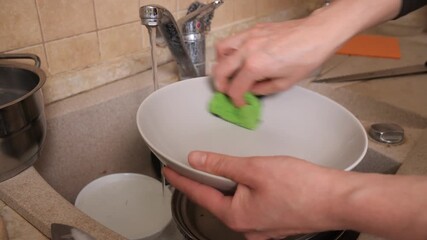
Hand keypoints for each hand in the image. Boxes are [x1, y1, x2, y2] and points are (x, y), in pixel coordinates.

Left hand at [164, 151, 345, 239]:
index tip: (170, 171)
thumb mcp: (254, 168)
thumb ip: (221, 165)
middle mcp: (247, 226)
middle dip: (207, 182)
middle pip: (218, 200)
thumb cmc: (301, 187)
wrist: (336, 200)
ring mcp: (262, 227)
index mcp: (236, 216)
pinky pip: (251, 205)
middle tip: (195, 166)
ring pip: (236, 202)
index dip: (182, 180)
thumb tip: (197, 160)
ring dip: (229, 186)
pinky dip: (245, 191)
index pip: (200, 195)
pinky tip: (251, 180)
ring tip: (224, 170)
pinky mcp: (275, 222)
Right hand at [213, 18, 337, 106]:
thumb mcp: (285, 83)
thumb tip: (252, 91)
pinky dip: (230, 50)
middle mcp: (247, 50)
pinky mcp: (253, 29)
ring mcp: (248, 37)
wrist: (317, 33)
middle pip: (220, 70)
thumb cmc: (307, 56)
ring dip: (220, 63)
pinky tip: (239, 57)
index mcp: (255, 66)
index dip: (236, 100)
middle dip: (220, 84)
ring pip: (221, 50)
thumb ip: (263, 89)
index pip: (235, 88)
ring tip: (228, 71)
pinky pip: (232, 39)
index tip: (240, 103)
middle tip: (226, 91)